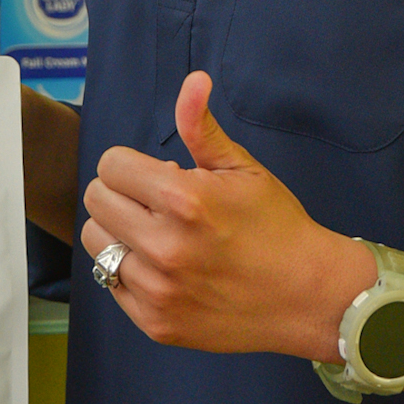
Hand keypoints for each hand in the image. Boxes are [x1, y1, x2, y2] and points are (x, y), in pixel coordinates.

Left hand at [80, 72, 370, 359]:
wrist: (307, 295)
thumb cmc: (277, 225)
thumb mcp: (244, 169)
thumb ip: (203, 127)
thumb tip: (193, 80)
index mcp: (184, 199)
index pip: (111, 165)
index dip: (133, 165)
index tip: (158, 176)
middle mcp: (163, 246)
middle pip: (96, 200)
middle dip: (122, 193)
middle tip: (155, 203)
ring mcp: (156, 290)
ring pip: (97, 243)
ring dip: (120, 232)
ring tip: (157, 234)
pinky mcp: (154, 322)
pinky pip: (110, 283)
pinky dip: (129, 270)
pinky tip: (164, 267)